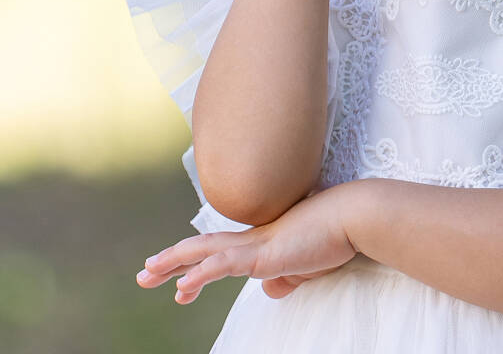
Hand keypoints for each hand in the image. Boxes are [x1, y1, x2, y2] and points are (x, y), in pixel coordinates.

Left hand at [136, 185, 357, 303]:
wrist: (354, 216)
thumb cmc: (337, 237)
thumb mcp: (307, 265)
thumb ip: (286, 276)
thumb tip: (267, 290)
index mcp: (264, 241)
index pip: (220, 252)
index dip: (194, 266)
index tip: (174, 281)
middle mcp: (255, 238)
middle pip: (203, 248)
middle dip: (171, 261)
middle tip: (143, 272)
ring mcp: (258, 244)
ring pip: (205, 252)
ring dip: (173, 264)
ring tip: (147, 274)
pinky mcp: (266, 254)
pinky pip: (226, 265)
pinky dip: (202, 274)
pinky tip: (183, 285)